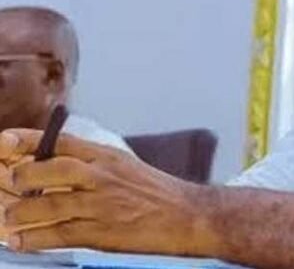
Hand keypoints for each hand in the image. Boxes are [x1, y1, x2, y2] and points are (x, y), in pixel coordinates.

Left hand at [0, 129, 214, 255]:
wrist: (187, 215)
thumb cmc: (155, 192)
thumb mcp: (125, 166)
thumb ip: (93, 164)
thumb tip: (53, 165)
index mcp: (108, 156)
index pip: (63, 142)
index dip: (30, 140)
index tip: (4, 140)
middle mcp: (104, 176)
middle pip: (54, 168)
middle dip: (23, 175)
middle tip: (6, 181)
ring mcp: (103, 204)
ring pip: (51, 205)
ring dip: (22, 212)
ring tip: (7, 218)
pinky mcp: (103, 232)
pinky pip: (62, 234)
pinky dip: (37, 238)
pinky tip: (21, 241)